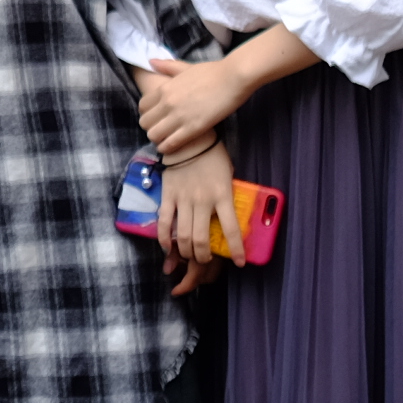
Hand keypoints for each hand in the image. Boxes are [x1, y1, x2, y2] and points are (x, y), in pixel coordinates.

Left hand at [136, 55, 250, 156]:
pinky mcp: (192, 129)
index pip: (142, 107)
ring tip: (165, 138)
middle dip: (150, 127)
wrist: (233, 78)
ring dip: (157, 138)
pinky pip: (171, 143)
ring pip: (154, 135)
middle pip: (144, 123)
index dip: (147, 113)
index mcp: (164, 89)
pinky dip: (167, 147)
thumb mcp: (185, 67)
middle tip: (160, 129)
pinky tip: (170, 147)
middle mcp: (167, 104)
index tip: (155, 117)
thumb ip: (167, 66)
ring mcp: (179, 117)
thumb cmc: (212, 72)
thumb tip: (151, 61)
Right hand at [155, 138, 235, 296]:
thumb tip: (230, 219)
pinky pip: (164, 222)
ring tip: (189, 257)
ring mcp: (183, 199)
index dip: (236, 249)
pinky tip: (167, 248)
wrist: (189, 140)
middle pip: (201, 240)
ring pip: (182, 235)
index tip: (239, 263)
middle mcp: (202, 201)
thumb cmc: (214, 158)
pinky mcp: (168, 196)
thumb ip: (228, 197)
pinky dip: (164, 239)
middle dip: (203, 257)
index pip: (231, 229)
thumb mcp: (229, 177)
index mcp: (222, 195)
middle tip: (204, 261)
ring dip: (186, 252)